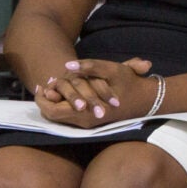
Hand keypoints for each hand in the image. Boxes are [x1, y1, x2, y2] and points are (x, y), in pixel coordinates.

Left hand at [34, 57, 155, 127]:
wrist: (146, 100)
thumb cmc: (129, 83)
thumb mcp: (111, 70)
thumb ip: (89, 67)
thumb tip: (67, 65)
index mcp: (85, 112)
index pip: (52, 111)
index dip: (42, 98)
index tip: (40, 85)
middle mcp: (84, 121)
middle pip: (52, 115)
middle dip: (45, 100)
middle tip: (42, 85)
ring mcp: (88, 122)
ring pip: (60, 116)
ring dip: (53, 102)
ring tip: (50, 87)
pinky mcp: (91, 120)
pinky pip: (69, 115)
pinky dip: (63, 104)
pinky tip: (64, 92)